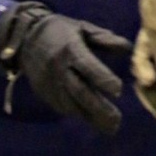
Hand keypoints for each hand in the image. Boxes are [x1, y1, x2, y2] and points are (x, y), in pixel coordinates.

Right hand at [0, 2, 131, 135]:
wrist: (26, 38)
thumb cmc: (61, 30)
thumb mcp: (83, 28)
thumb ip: (105, 39)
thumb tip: (129, 48)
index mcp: (70, 49)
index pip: (87, 66)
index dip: (103, 78)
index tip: (119, 90)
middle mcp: (59, 68)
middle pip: (80, 91)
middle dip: (99, 108)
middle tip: (117, 120)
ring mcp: (50, 83)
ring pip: (70, 104)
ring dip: (90, 117)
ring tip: (110, 127)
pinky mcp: (44, 93)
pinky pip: (62, 106)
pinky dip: (78, 114)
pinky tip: (92, 120)